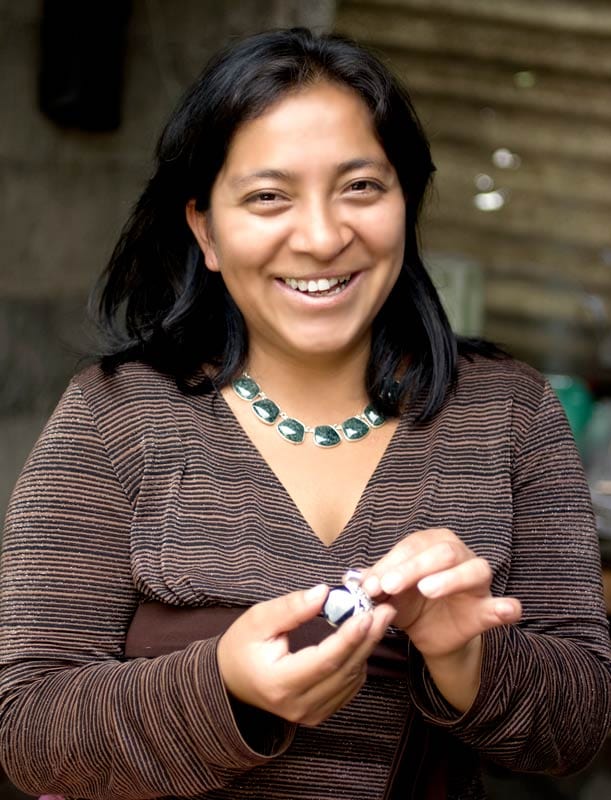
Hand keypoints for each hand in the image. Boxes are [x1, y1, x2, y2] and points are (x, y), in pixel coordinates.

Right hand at [216, 585, 395, 726]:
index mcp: (279, 683)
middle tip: (385, 609)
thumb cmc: (241, 647)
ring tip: (376, 617)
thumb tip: (324, 593)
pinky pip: (348, 687)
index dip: (349, 637)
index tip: (367, 613)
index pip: (324, 661)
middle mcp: (297, 706)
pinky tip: (361, 638)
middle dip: (368, 638)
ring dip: (366, 647)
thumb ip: (291, 608)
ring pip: (350, 680)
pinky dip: (358, 661)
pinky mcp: (318, 714)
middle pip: (344, 671)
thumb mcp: (258, 620)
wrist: (230, 681)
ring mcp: (310, 714)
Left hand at [362, 528, 521, 709]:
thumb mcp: (388, 593)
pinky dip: (506, 607)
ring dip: (450, 579)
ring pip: (473, 569)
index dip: (391, 563)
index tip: (371, 584)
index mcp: (431, 544)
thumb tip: (354, 579)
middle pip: (441, 552)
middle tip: (390, 587)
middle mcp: (458, 554)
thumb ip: (375, 583)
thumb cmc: (408, 603)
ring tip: (427, 590)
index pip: (412, 547)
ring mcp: (477, 580)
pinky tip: (508, 609)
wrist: (430, 634)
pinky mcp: (488, 608)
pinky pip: (502, 605)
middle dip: (413, 568)